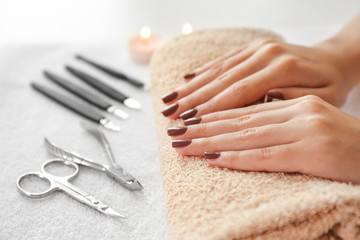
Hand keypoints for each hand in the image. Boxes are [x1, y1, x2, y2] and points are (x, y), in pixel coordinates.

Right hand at [160, 38, 357, 119]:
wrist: (335, 59)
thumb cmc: (330, 84)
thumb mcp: (322, 98)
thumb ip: (290, 101)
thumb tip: (260, 103)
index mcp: (282, 68)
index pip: (239, 93)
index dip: (211, 108)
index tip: (189, 122)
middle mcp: (266, 54)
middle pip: (222, 81)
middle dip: (192, 100)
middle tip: (169, 115)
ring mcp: (258, 48)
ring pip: (218, 70)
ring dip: (191, 87)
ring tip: (168, 101)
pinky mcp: (253, 48)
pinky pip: (223, 60)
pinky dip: (203, 71)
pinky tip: (185, 81)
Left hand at [167, 95, 359, 183]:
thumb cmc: (346, 143)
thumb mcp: (309, 124)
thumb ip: (278, 122)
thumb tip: (241, 129)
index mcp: (297, 102)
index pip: (245, 108)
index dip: (213, 115)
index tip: (187, 121)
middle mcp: (300, 110)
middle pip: (239, 119)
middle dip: (203, 127)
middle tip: (175, 133)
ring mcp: (307, 129)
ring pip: (247, 135)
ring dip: (210, 142)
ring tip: (183, 145)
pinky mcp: (314, 151)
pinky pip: (266, 155)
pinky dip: (236, 157)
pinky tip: (213, 159)